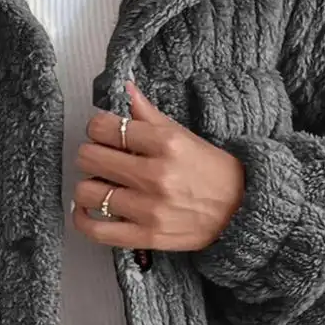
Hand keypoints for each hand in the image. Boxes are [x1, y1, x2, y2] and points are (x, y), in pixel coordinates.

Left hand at [72, 81, 244, 251]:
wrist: (241, 211)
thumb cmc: (211, 171)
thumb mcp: (184, 137)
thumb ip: (149, 115)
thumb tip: (126, 88)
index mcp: (166, 144)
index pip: (105, 127)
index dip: (96, 128)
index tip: (103, 133)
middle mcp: (155, 175)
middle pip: (89, 158)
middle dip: (90, 155)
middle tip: (101, 159)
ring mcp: (149, 209)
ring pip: (87, 192)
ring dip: (88, 187)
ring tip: (100, 186)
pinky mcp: (146, 236)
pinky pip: (96, 230)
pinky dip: (82, 219)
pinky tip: (87, 211)